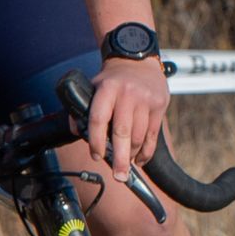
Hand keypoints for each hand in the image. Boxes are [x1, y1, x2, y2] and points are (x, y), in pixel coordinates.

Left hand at [87, 56, 169, 181]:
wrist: (138, 59)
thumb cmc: (112, 79)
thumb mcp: (93, 87)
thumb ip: (83, 108)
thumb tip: (74, 131)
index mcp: (107, 89)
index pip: (98, 119)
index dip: (96, 141)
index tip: (96, 156)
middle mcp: (128, 94)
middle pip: (123, 132)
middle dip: (120, 158)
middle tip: (118, 177)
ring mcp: (146, 100)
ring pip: (139, 136)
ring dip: (132, 155)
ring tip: (126, 166)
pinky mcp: (160, 105)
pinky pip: (153, 135)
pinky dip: (147, 151)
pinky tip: (140, 160)